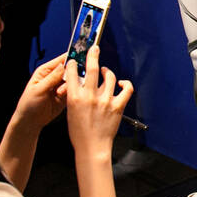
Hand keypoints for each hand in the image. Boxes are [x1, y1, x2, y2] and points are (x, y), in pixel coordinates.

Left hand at [11, 53, 67, 132]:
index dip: (71, 58)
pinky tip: (65, 97)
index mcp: (45, 71)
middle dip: (73, 74)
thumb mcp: (38, 89)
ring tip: (60, 93)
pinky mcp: (66, 96)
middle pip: (70, 70)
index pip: (61, 60)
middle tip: (70, 80)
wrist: (30, 121)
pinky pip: (74, 91)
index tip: (81, 58)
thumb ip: (52, 78)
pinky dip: (73, 93)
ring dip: (70, 86)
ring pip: (74, 81)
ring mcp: (61, 86)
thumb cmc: (28, 104)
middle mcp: (54, 77)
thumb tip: (64, 66)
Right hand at [64, 44, 133, 161]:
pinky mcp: (117, 106)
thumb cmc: (80, 133)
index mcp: (75, 98)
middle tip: (94, 49)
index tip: (76, 61)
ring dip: (108, 71)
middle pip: (93, 68)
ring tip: (106, 71)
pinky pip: (126, 89)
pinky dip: (126, 84)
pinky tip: (122, 83)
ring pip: (110, 77)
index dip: (75, 64)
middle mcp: (90, 97)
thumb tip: (80, 84)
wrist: (92, 147)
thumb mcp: (70, 112)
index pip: (73, 73)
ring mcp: (105, 101)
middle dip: (93, 55)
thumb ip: (75, 96)